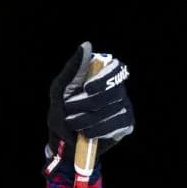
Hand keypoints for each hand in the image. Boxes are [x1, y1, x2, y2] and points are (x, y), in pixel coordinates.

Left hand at [46, 42, 134, 176]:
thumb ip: (73, 68)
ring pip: (112, 110)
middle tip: (69, 111)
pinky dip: (97, 130)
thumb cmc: (62, 111)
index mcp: (103, 75)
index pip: (115, 68)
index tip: (87, 88)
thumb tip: (86, 44)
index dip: (103, 79)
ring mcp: (124, 106)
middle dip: (86, 104)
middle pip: (112, 92)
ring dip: (87, 120)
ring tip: (74, 124)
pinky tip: (87, 133)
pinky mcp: (126, 124)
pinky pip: (116, 125)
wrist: (64, 142)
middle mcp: (117, 88)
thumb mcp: (60, 89)